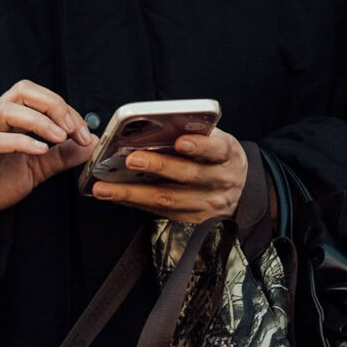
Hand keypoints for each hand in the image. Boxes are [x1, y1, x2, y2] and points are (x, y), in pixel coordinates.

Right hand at [0, 80, 94, 222]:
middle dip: (53, 105)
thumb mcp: (36, 169)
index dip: (66, 111)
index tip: (85, 134)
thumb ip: (61, 156)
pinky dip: (21, 141)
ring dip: (39, 120)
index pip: (40, 99)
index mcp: (11, 120)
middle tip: (73, 129)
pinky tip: (41, 150)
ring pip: (8, 110)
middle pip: (22, 92)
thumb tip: (90, 143)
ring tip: (59, 138)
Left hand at [90, 125, 248, 225]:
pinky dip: (135, 203)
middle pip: (188, 176)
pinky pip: (161, 212)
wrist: (242, 192)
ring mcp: (206, 205)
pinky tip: (114, 195)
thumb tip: (157, 125)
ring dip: (133, 193)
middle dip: (158, 167)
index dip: (199, 146)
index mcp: (228, 156)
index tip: (180, 141)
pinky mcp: (193, 221)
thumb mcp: (218, 142)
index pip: (217, 149)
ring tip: (105, 187)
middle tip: (131, 160)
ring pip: (168, 199)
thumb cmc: (219, 159)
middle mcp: (220, 182)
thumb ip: (197, 134)